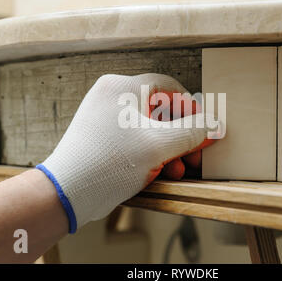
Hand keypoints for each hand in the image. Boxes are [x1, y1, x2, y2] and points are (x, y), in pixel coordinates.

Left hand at [37, 73, 222, 232]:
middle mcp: (112, 96)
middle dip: (181, 136)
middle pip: (160, 109)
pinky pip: (134, 137)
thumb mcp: (160, 146)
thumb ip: (192, 132)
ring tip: (178, 170)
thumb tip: (215, 124)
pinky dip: (150, 152)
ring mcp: (103, 116)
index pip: (169, 88)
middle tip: (194, 156)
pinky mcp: (100, 135)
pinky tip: (160, 171)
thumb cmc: (109, 162)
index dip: (192, 107)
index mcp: (123, 87)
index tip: (205, 128)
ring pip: (148, 127)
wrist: (66, 193)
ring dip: (168, 148)